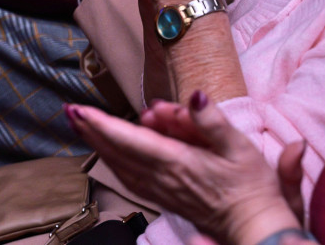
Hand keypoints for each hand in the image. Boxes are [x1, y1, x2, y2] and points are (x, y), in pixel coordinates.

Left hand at [65, 93, 302, 244]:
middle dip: (92, 130)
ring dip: (98, 144)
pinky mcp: (164, 198)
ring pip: (121, 166)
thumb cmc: (250, 186)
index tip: (81, 110)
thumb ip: (213, 121)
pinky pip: (130, 178)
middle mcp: (163, 178)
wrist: (253, 227)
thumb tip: (195, 96)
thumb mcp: (240, 146)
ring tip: (82, 125)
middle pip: (119, 152)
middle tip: (70, 111)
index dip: (104, 124)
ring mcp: (161, 191)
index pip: (133, 140)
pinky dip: (114, 162)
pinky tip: (108, 154)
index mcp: (179, 162)